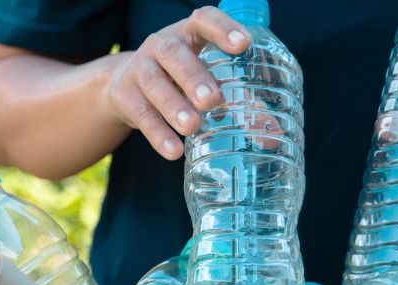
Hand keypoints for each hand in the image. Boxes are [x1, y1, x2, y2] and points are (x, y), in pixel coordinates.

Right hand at [102, 7, 249, 159]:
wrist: (124, 87)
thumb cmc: (180, 79)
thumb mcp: (206, 77)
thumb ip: (240, 99)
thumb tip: (273, 134)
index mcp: (189, 33)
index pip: (204, 20)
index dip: (222, 29)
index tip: (243, 45)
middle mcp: (161, 45)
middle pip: (173, 54)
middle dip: (193, 76)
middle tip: (212, 100)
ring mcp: (140, 68)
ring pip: (154, 83)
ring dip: (173, 105)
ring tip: (192, 126)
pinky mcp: (125, 96)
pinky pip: (141, 114)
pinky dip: (157, 134)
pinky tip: (174, 151)